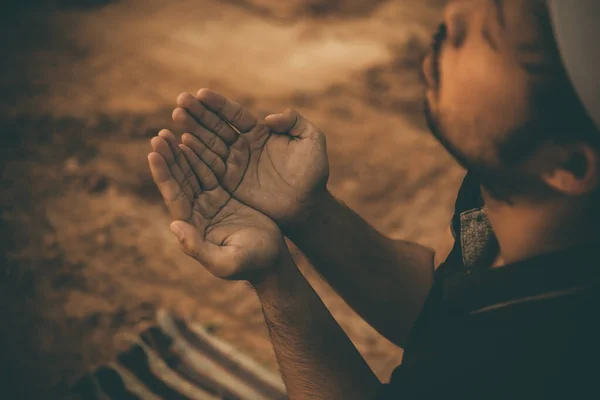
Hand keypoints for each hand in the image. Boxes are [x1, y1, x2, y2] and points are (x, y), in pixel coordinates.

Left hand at [148, 129, 286, 281]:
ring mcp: (210, 201)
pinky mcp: (224, 193)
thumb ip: (198, 248)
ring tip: (167, 131)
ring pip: (192, 172)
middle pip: (179, 180)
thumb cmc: (252, 264)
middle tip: (158, 135)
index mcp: (194, 226)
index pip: (175, 197)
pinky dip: (199, 154)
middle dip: (168, 158)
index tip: (153, 153)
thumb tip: (174, 226)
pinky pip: (209, 169)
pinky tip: (190, 138)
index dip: (164, 176)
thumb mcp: (226, 262)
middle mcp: (197, 212)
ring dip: (180, 152)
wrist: (274, 260)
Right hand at [171, 89, 329, 225]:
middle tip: (180, 100)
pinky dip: (196, 155)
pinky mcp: (230, 183)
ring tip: (177, 116)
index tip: (200, 93)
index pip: (235, 114)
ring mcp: (235, 164)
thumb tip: (269, 117)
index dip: (218, 104)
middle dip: (198, 113)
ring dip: (192, 129)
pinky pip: (210, 166)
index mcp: (260, 132)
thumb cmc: (313, 173)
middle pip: (217, 125)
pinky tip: (182, 142)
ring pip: (209, 143)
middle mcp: (243, 145)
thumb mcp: (312, 141)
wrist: (307, 206)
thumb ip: (295, 122)